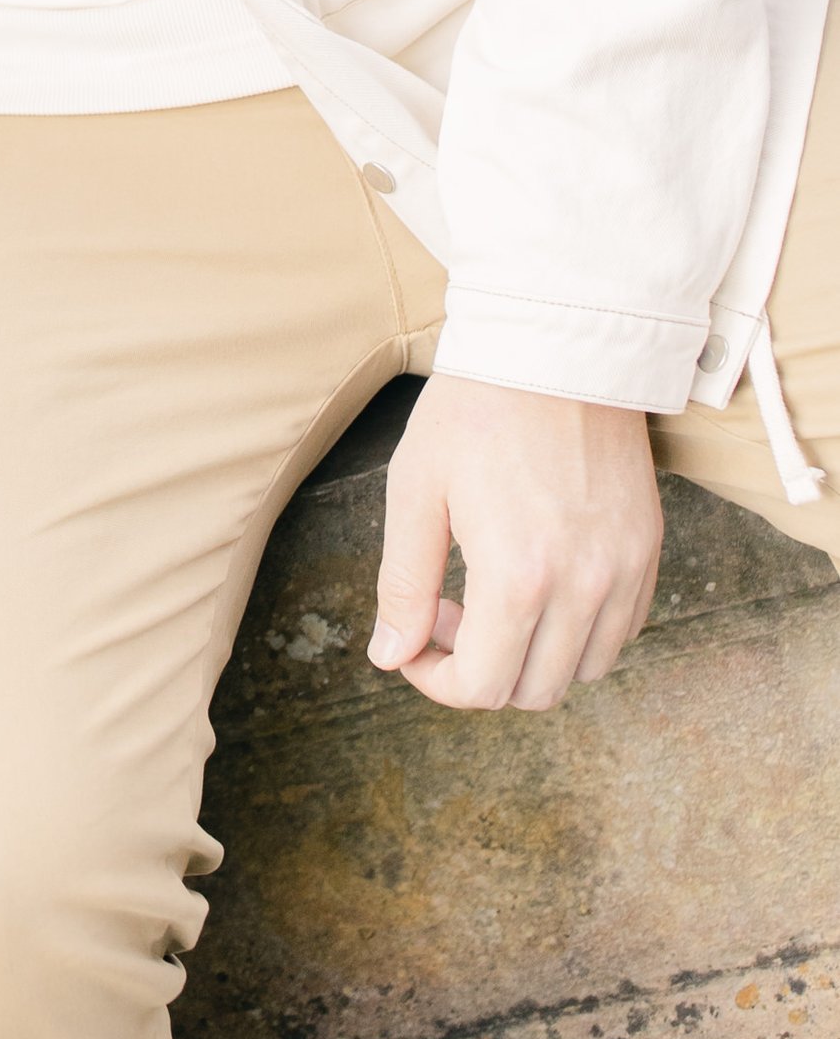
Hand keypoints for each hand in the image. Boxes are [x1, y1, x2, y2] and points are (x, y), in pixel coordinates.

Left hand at [370, 371, 662, 709]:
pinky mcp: (648, 550)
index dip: (436, 681)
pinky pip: (620, 630)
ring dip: (532, 657)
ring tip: (494, 596)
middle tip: (448, 611)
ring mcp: (624, 570)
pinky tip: (541, 583)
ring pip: (583, 670)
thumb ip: (404, 584)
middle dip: (479, 670)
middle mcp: (583, 586)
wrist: (555, 347)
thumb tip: (390, 657)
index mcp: (517, 576)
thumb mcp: (416, 491)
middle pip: (534, 691)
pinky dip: (578, 632)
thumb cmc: (474, 410)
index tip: (413, 645)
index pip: (483, 686)